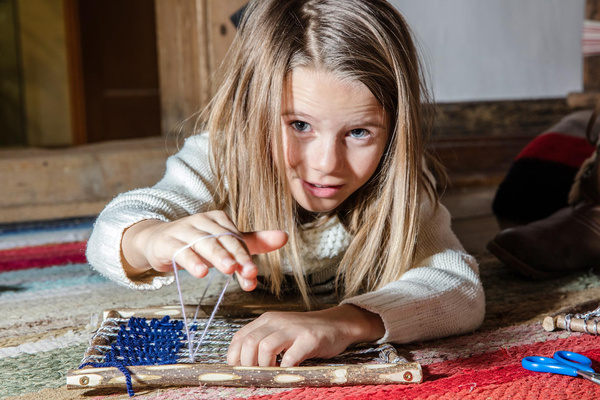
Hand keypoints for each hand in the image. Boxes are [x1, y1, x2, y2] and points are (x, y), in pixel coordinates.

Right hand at [120, 210, 287, 289]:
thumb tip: (284, 237)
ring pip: (204, 243)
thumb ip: (254, 242)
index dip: (246, 258)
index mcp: (219, 220)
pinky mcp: (168, 242)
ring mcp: (184, 230)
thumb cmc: (197, 243)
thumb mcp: (226, 242)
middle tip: (249, 272)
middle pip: (224, 240)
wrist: (158, 241)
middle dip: (238, 257)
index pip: (237, 240)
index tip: (254, 276)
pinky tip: (201, 271)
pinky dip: (191, 261)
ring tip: (229, 269)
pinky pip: (181, 251)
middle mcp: (203, 222)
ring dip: (217, 256)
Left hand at [227, 304, 384, 366]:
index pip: (240, 336)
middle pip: (250, 342)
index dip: (234, 356)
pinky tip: (289, 371)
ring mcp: (294, 329)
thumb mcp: (281, 331)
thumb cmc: (306, 333)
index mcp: (267, 320)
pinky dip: (286, 369)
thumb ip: (264, 341)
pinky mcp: (310, 338)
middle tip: (255, 375)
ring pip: (265, 347)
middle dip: (248, 364)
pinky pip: (291, 357)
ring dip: (265, 366)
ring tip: (272, 373)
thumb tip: (243, 366)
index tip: (238, 370)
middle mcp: (278, 321)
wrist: (337, 324)